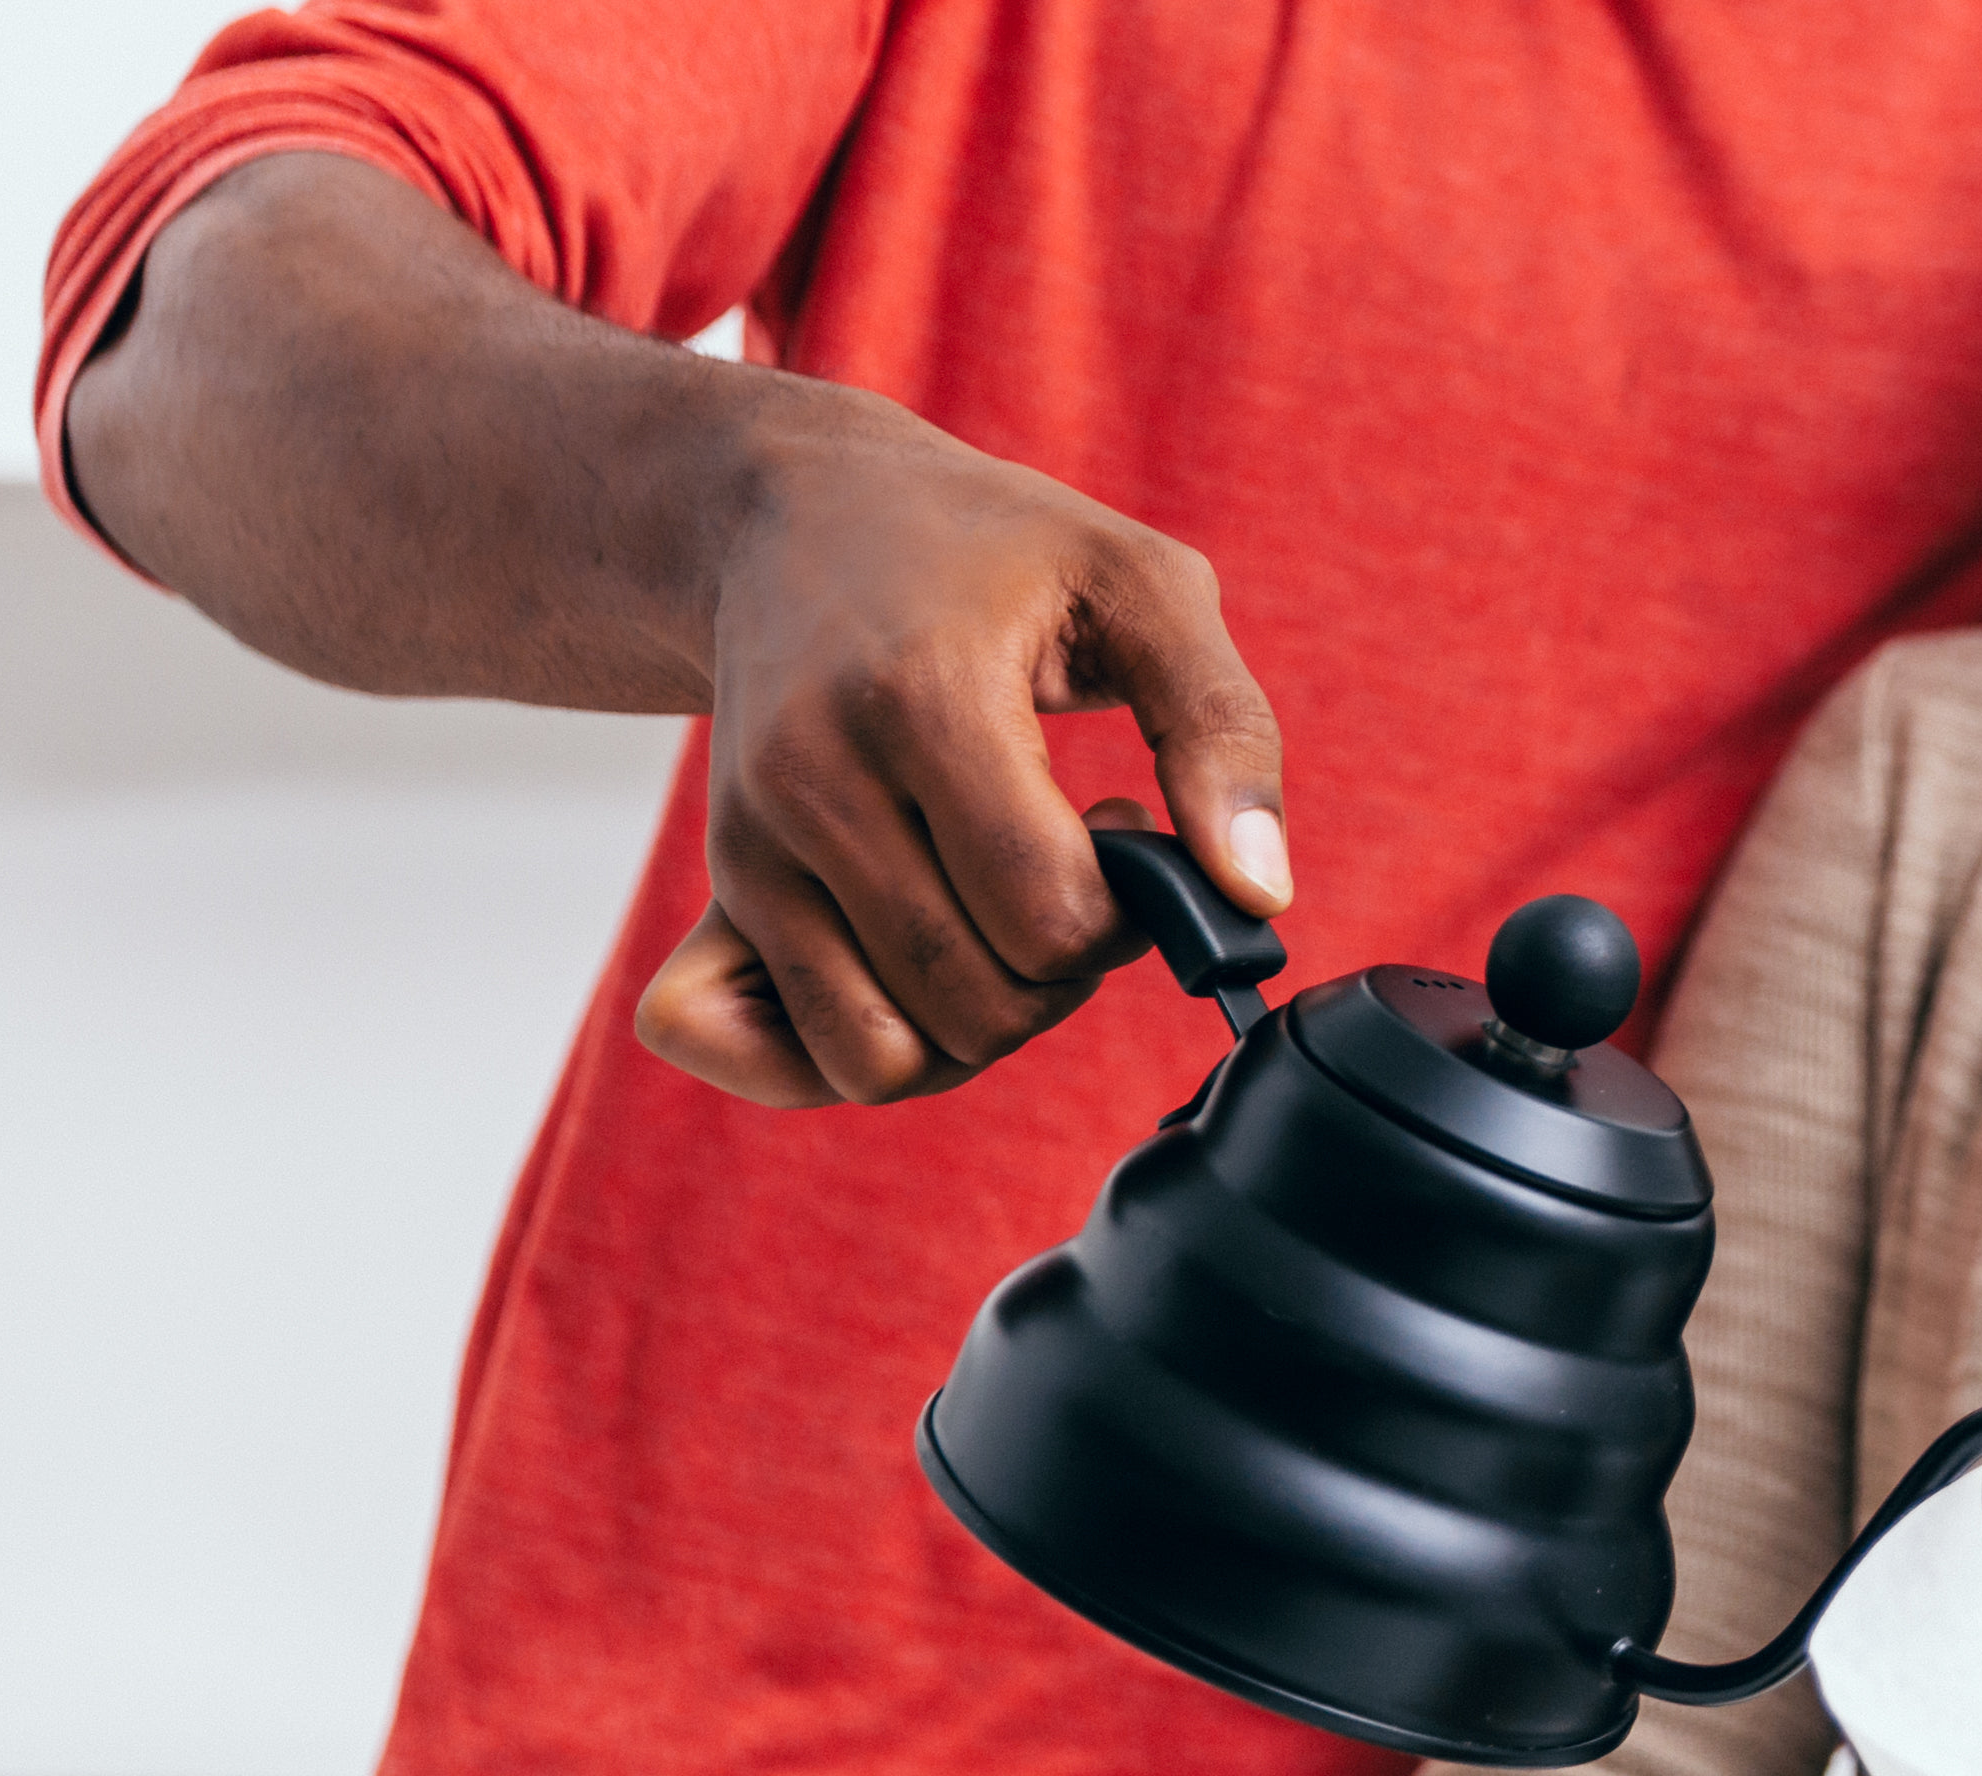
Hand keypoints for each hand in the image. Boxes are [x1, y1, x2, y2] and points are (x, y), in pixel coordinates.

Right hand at [637, 389, 1289, 1105]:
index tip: (1123, 828)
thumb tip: (1258, 893)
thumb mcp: (1138, 583)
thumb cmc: (986, 546)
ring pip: (889, 1058)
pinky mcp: (723, 892)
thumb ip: (1223, 729)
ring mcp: (748, 849)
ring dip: (980, 1022)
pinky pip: (801, 1060)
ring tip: (997, 909)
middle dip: (1061, 972)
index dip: (1126, 913)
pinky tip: (926, 964)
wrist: (791, 510)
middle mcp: (809, 786)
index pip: (1050, 919)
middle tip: (1064, 869)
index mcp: (916, 703)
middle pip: (979, 1002)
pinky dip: (888, 1050)